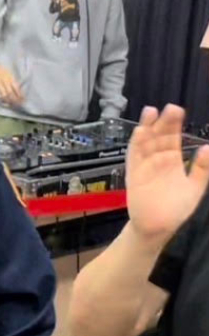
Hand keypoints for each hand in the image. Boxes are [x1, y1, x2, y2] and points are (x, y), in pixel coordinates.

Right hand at [0, 64, 23, 106]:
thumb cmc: (4, 72)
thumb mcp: (11, 75)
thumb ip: (14, 82)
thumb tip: (20, 92)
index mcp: (10, 78)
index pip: (16, 88)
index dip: (20, 95)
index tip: (23, 100)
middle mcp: (5, 82)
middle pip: (10, 93)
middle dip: (15, 99)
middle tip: (19, 104)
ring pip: (4, 95)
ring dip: (9, 101)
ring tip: (12, 104)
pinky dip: (1, 100)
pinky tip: (4, 102)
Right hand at [125, 105, 208, 241]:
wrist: (159, 227)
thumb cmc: (176, 209)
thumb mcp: (195, 187)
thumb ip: (201, 168)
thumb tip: (207, 147)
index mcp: (172, 162)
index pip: (172, 138)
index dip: (174, 125)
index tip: (177, 110)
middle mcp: (157, 160)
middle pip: (159, 137)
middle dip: (163, 123)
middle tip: (170, 108)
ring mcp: (144, 166)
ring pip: (145, 143)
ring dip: (147, 128)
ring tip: (151, 112)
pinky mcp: (134, 175)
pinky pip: (134, 157)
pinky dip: (136, 144)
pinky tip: (140, 132)